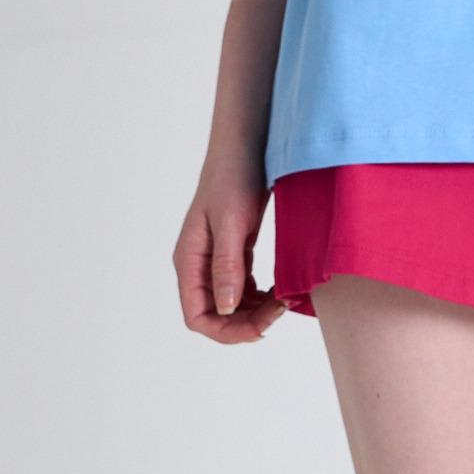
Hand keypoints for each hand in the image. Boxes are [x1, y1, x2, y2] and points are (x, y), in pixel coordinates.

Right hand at [173, 158, 285, 344]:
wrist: (246, 142)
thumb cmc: (233, 174)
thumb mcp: (231, 220)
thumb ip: (226, 265)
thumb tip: (225, 310)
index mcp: (189, 259)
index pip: (198, 316)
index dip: (226, 331)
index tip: (262, 328)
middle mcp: (199, 263)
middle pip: (216, 314)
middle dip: (246, 322)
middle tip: (281, 311)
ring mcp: (216, 256)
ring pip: (231, 303)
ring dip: (255, 310)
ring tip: (283, 302)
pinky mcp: (234, 248)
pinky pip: (242, 285)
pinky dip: (259, 294)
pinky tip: (278, 290)